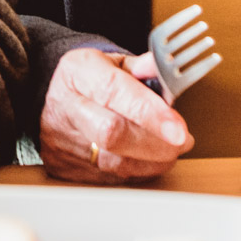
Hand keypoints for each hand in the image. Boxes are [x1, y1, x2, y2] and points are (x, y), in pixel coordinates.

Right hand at [39, 47, 192, 182]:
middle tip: (183, 141)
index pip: (113, 91)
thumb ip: (145, 68)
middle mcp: (65, 105)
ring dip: (152, 160)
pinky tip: (149, 160)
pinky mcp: (64, 167)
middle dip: (156, 142)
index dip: (149, 112)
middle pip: (111, 132)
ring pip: (113, 162)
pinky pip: (110, 177)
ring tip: (171, 150)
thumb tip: (168, 71)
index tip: (179, 128)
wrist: (58, 101)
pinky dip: (138, 172)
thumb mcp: (116, 63)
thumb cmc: (93, 82)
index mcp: (78, 71)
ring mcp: (61, 140)